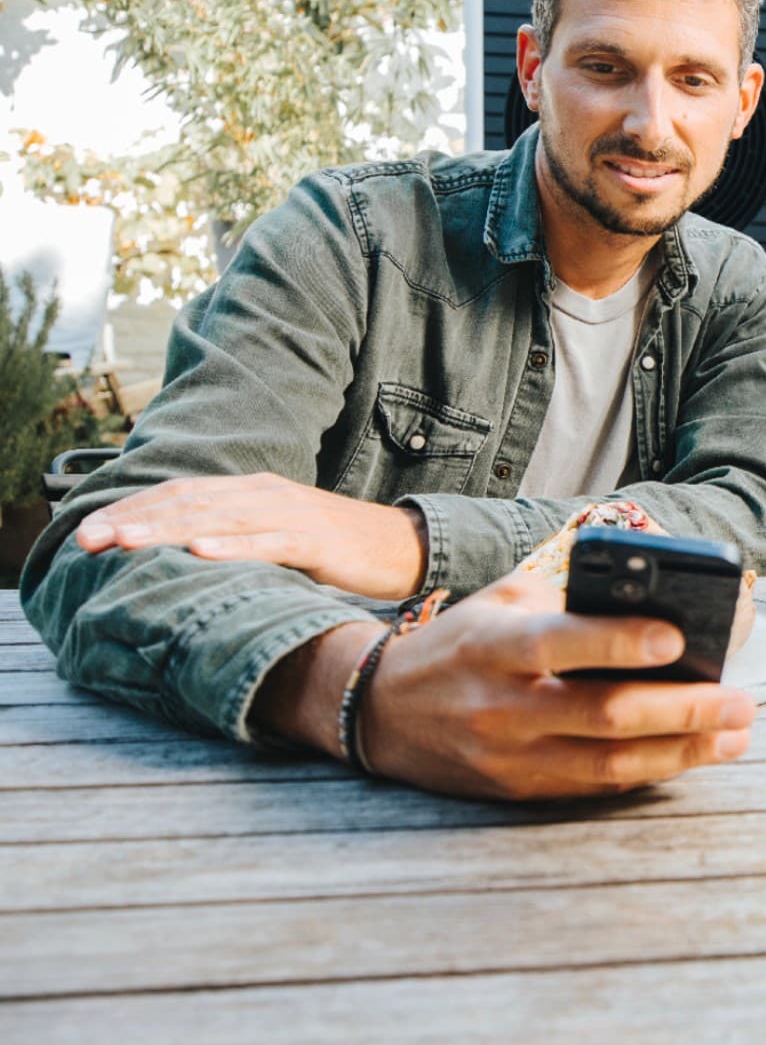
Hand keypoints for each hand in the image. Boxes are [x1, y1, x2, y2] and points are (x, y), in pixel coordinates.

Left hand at [74, 473, 426, 599]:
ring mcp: (289, 514)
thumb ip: (233, 535)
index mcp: (251, 490)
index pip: (180, 495)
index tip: (87, 529)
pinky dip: (234, 545)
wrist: (399, 545)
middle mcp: (263, 493)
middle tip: (87, 539)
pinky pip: (269, 542)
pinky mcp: (316, 539)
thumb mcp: (274, 535)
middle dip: (135, 521)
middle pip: (188, 503)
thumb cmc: (334, 547)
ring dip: (167, 531)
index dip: (132, 509)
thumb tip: (178, 555)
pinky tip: (202, 552)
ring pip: (219, 519)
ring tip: (126, 543)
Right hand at [259, 570, 756, 800]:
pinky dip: (650, 772)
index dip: (622, 642)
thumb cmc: (462, 644)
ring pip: (609, 763)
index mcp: (497, 647)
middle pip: (605, 714)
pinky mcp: (519, 791)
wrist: (381, 712)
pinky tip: (693, 757)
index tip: (677, 638)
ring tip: (736, 736)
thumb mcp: (502, 604)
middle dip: (683, 710)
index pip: (564, 643)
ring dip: (682, 751)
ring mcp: (511, 757)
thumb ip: (568, 601)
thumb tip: (655, 597)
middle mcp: (503, 706)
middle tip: (741, 702)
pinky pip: (595, 787)